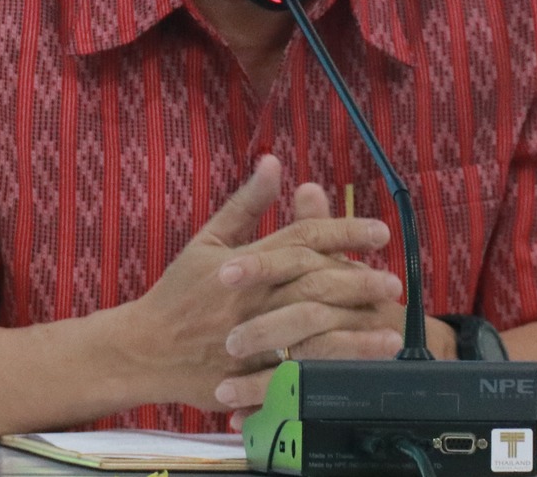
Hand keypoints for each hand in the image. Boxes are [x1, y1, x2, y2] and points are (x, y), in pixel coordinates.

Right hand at [114, 156, 393, 413]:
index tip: (380, 232)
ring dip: (353, 332)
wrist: (143, 348)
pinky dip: (327, 371)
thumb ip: (246, 204)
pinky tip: (356, 373)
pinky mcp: (247, 375)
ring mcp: (250, 339)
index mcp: (244, 261)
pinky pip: (294, 374)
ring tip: (391, 331)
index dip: (344, 231)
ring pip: (309, 331)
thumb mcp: (208, 239)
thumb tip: (274, 161)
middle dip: (357, 281)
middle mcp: (251, 297)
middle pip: (313, 283)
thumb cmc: (178, 291)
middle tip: (394, 281)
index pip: (302, 238)